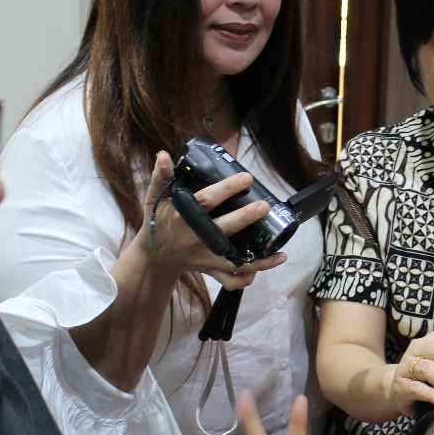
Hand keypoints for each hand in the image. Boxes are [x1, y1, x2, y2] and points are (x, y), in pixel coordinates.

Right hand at [143, 150, 284, 288]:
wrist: (154, 256)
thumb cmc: (158, 222)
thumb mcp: (154, 198)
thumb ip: (161, 176)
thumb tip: (163, 155)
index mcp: (182, 217)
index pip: (206, 200)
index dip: (226, 189)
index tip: (246, 177)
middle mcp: (194, 239)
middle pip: (223, 229)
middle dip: (245, 218)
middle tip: (264, 206)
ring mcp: (203, 257)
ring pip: (232, 261)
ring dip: (257, 260)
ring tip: (279, 251)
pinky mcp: (209, 269)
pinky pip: (230, 279)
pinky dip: (248, 276)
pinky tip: (268, 263)